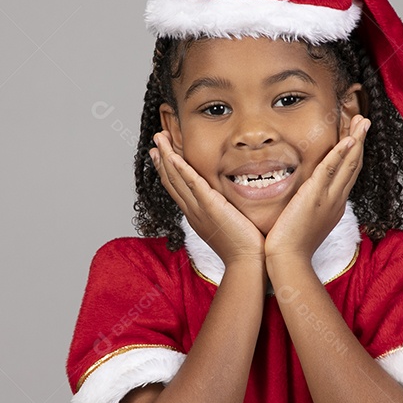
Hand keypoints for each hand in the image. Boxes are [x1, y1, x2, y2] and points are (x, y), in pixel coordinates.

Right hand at [150, 131, 265, 267]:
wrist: (247, 263)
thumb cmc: (245, 248)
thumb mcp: (230, 225)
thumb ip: (227, 211)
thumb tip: (233, 203)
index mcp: (197, 216)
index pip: (179, 189)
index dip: (169, 171)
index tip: (163, 156)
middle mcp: (193, 211)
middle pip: (172, 181)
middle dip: (162, 159)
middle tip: (155, 141)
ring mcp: (199, 209)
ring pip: (177, 179)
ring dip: (166, 157)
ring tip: (159, 139)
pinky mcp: (210, 206)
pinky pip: (191, 184)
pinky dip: (180, 169)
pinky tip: (172, 155)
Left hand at [264, 115, 369, 266]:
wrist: (289, 260)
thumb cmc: (291, 246)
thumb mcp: (306, 222)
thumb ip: (309, 208)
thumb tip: (305, 200)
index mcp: (334, 205)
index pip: (347, 175)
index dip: (353, 154)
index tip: (355, 137)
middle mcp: (336, 200)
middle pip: (353, 165)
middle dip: (360, 141)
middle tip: (365, 120)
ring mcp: (329, 198)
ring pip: (348, 164)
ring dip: (356, 140)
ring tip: (363, 120)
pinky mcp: (315, 196)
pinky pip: (331, 170)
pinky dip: (341, 153)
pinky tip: (349, 139)